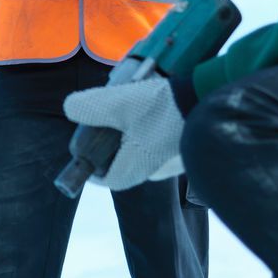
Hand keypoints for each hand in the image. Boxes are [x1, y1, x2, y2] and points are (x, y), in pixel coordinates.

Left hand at [61, 76, 184, 189]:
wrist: (206, 97)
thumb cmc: (159, 107)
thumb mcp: (115, 103)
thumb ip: (87, 107)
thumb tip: (70, 109)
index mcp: (135, 168)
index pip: (107, 179)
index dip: (94, 169)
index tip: (87, 153)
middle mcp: (156, 170)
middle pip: (126, 164)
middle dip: (114, 147)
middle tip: (108, 124)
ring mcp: (176, 161)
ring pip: (146, 153)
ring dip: (135, 136)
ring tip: (132, 110)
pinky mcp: (189, 147)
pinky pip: (165, 145)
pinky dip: (155, 131)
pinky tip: (155, 109)